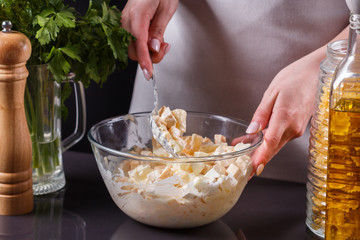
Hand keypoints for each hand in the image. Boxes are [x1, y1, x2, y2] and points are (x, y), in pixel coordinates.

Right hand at [121, 0, 177, 78]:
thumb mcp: (166, 10)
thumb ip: (159, 30)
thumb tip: (154, 48)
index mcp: (137, 16)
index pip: (140, 45)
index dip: (145, 61)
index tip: (149, 73)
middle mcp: (127, 21)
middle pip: (134, 51)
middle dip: (150, 56)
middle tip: (165, 47)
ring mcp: (125, 23)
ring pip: (134, 48)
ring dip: (149, 51)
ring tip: (162, 40)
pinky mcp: (128, 24)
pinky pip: (135, 41)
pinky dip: (145, 45)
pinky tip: (155, 37)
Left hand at [233, 50, 322, 176]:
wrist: (315, 73)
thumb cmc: (294, 78)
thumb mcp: (272, 93)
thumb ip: (261, 114)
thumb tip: (251, 131)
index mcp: (285, 116)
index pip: (271, 143)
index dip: (261, 157)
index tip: (253, 169)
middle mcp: (293, 127)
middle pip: (273, 149)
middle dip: (258, 161)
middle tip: (244, 172)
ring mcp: (297, 129)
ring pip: (276, 145)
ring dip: (260, 152)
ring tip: (242, 155)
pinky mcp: (297, 127)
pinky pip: (280, 138)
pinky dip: (268, 142)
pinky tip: (254, 141)